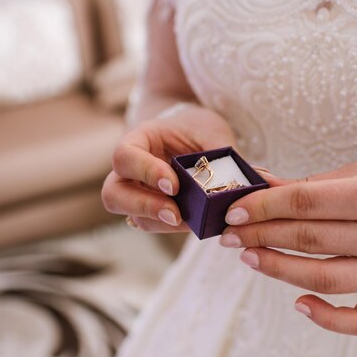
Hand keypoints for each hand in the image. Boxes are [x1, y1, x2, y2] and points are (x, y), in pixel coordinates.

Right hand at [102, 105, 235, 231]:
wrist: (192, 135)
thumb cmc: (198, 129)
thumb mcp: (211, 130)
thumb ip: (220, 153)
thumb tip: (243, 181)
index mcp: (137, 140)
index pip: (125, 157)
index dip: (145, 172)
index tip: (174, 185)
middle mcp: (128, 170)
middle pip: (113, 194)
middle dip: (144, 207)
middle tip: (175, 214)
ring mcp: (135, 193)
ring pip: (131, 216)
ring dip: (159, 222)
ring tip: (189, 222)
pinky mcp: (150, 211)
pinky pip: (152, 225)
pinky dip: (171, 227)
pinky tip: (194, 224)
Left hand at [220, 157, 356, 334]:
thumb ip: (308, 185)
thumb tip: (255, 183)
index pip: (305, 203)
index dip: (263, 207)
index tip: (232, 212)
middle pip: (309, 240)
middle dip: (260, 236)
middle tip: (229, 235)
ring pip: (324, 278)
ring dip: (278, 269)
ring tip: (249, 257)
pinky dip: (327, 317)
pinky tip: (298, 302)